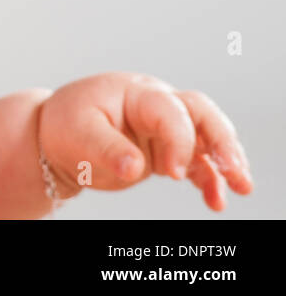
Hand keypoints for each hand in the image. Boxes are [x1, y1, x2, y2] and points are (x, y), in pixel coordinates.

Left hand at [38, 72, 253, 209]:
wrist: (54, 136)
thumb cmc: (65, 124)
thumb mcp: (78, 132)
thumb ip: (107, 148)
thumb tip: (135, 167)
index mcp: (135, 94)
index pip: (170, 110)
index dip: (178, 140)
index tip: (172, 173)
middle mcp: (155, 106)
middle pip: (200, 113)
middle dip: (222, 140)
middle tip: (234, 170)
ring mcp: (163, 128)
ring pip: (206, 136)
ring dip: (226, 160)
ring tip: (241, 187)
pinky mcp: (164, 151)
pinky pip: (196, 162)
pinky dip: (210, 180)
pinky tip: (216, 201)